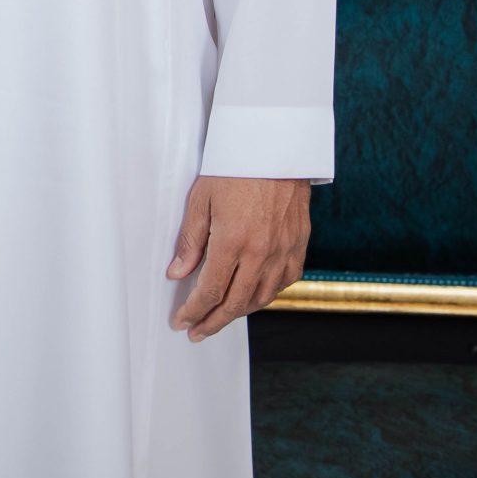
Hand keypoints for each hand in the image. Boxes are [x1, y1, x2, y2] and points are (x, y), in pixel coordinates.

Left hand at [167, 176, 310, 340]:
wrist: (276, 146)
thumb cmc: (234, 167)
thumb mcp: (200, 199)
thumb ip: (190, 241)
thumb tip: (177, 274)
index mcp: (233, 241)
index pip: (210, 291)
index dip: (194, 311)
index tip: (182, 322)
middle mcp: (261, 252)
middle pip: (236, 303)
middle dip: (214, 322)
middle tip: (198, 331)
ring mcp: (284, 250)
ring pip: (262, 297)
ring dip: (240, 312)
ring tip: (221, 317)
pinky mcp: (299, 244)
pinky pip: (285, 281)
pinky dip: (268, 294)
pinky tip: (255, 295)